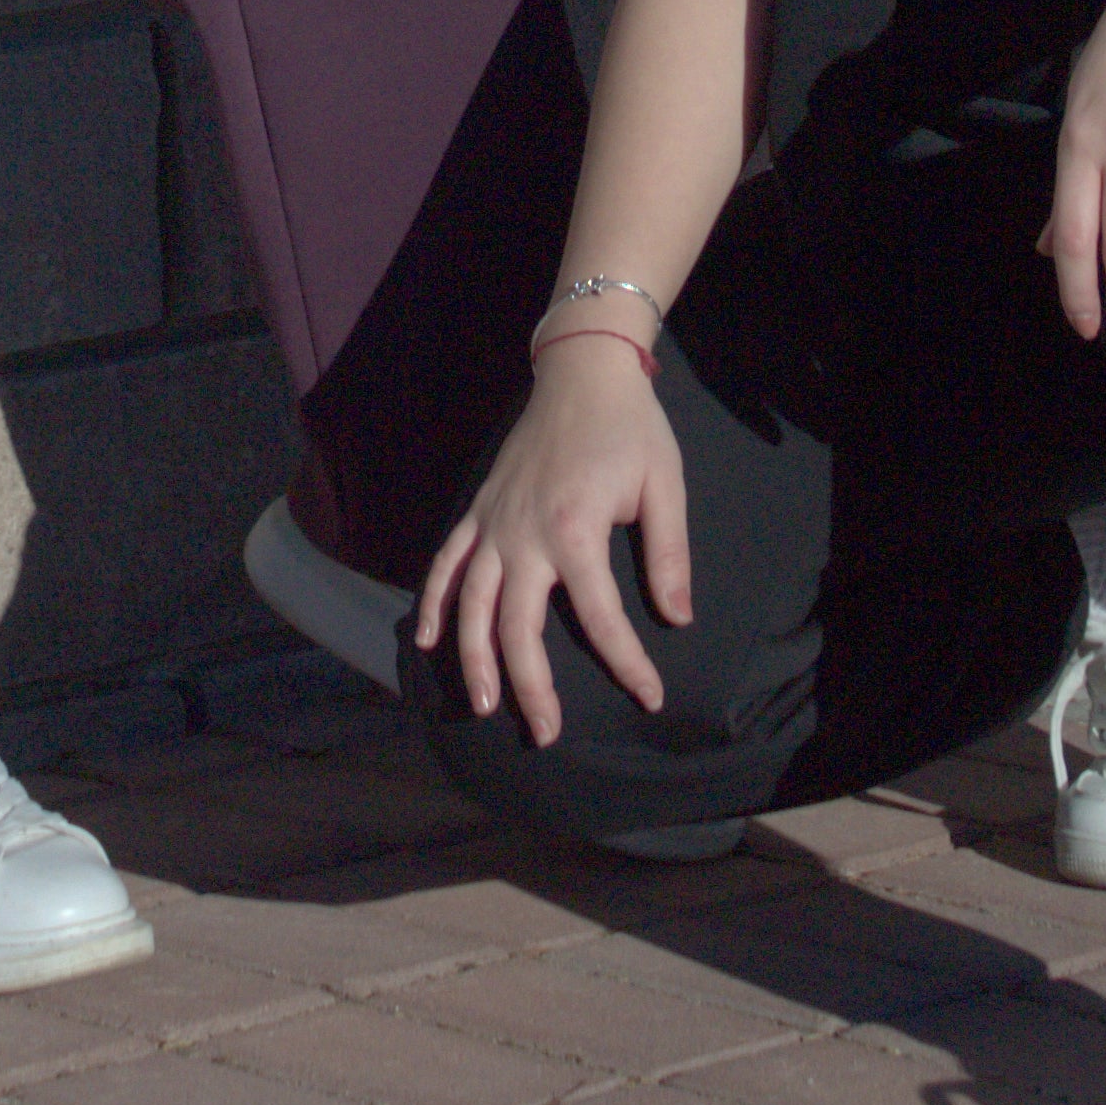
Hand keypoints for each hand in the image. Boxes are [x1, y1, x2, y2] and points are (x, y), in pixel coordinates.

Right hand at [413, 338, 691, 744]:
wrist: (582, 371)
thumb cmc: (630, 428)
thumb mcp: (664, 485)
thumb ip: (668, 556)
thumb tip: (677, 618)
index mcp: (575, 531)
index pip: (601, 618)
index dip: (627, 662)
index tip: (649, 695)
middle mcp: (524, 534)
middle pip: (516, 627)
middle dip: (530, 686)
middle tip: (545, 733)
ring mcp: (494, 523)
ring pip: (470, 605)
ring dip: (473, 659)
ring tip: (483, 705)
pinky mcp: (479, 510)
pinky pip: (447, 562)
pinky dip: (433, 603)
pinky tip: (428, 641)